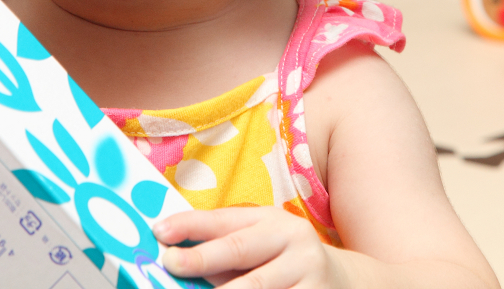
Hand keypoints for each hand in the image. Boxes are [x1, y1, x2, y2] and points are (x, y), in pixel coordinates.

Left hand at [155, 206, 342, 288]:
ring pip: (257, 288)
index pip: (225, 221)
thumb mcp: (262, 244)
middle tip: (170, 264)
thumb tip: (174, 262)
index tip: (159, 233)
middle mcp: (293, 242)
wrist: (344, 283)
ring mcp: (308, 274)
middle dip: (201, 259)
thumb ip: (224, 249)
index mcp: (273, 221)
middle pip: (240, 250)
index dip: (190, 226)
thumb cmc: (284, 264)